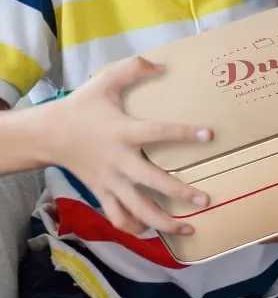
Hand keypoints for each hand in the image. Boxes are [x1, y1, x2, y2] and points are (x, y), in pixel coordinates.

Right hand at [44, 57, 213, 236]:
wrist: (48, 135)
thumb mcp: (105, 80)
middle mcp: (119, 161)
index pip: (159, 133)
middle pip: (152, 182)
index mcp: (124, 132)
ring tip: (188, 228)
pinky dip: (134, 227)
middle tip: (205, 199)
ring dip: (162, 222)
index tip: (209, 135)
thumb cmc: (81, 106)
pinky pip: (117, 216)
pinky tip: (153, 231)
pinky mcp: (101, 192)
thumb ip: (133, 68)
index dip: (184, 133)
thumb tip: (163, 65)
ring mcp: (109, 181)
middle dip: (179, 193)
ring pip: (137, 209)